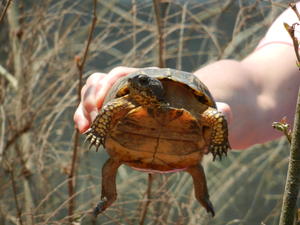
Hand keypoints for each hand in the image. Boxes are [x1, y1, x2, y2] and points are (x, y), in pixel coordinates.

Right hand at [73, 66, 231, 132]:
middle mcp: (134, 89)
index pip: (126, 74)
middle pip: (104, 81)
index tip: (103, 98)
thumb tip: (226, 109)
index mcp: (152, 82)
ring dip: (84, 108)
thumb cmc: (200, 112)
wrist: (192, 118)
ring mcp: (124, 102)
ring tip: (84, 127)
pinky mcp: (120, 117)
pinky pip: (98, 113)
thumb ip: (220, 111)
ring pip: (95, 95)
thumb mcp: (212, 112)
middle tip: (92, 116)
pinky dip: (88, 119)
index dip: (111, 82)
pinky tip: (87, 131)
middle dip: (93, 95)